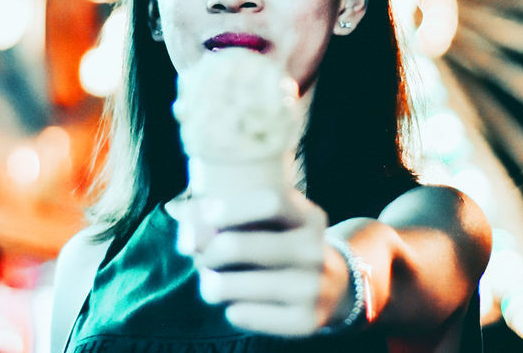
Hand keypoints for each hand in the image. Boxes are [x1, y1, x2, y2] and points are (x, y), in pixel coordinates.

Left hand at [185, 188, 352, 336]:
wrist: (334, 287)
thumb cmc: (285, 245)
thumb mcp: (276, 222)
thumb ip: (234, 214)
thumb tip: (187, 217)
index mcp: (309, 217)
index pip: (270, 201)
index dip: (230, 207)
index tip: (207, 215)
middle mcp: (315, 250)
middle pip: (237, 246)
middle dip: (207, 251)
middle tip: (200, 257)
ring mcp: (313, 288)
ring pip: (233, 285)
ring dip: (210, 284)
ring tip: (211, 283)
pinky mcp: (304, 321)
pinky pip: (243, 314)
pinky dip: (231, 309)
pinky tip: (237, 304)